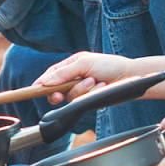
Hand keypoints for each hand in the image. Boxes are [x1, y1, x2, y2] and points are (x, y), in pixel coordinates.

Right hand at [34, 51, 164, 103]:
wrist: (129, 77)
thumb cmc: (109, 65)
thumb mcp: (84, 64)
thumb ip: (64, 73)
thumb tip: (45, 81)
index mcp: (71, 65)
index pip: (51, 74)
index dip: (42, 82)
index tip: (36, 89)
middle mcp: (74, 78)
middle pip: (56, 89)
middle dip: (58, 92)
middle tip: (59, 95)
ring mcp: (81, 89)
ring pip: (69, 97)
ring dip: (81, 90)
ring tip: (94, 82)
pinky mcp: (89, 99)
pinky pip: (82, 101)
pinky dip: (91, 94)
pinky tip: (100, 86)